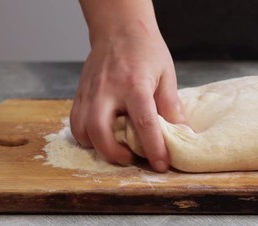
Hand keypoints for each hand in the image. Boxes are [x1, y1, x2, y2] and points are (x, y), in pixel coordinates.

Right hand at [70, 0, 185, 171]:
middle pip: (100, 132)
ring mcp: (90, 91)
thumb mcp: (166, 75)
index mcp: (134, 84)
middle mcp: (108, 89)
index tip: (161, 164)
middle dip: (115, 155)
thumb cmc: (145, 49)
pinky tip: (103, 134)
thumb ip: (171, 105)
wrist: (118, 28)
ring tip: (117, 147)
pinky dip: (86, 135)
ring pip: (82, 131)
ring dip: (98, 147)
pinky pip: (75, 122)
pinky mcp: (80, 93)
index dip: (154, 148)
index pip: (144, 123)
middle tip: (132, 158)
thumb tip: (181, 132)